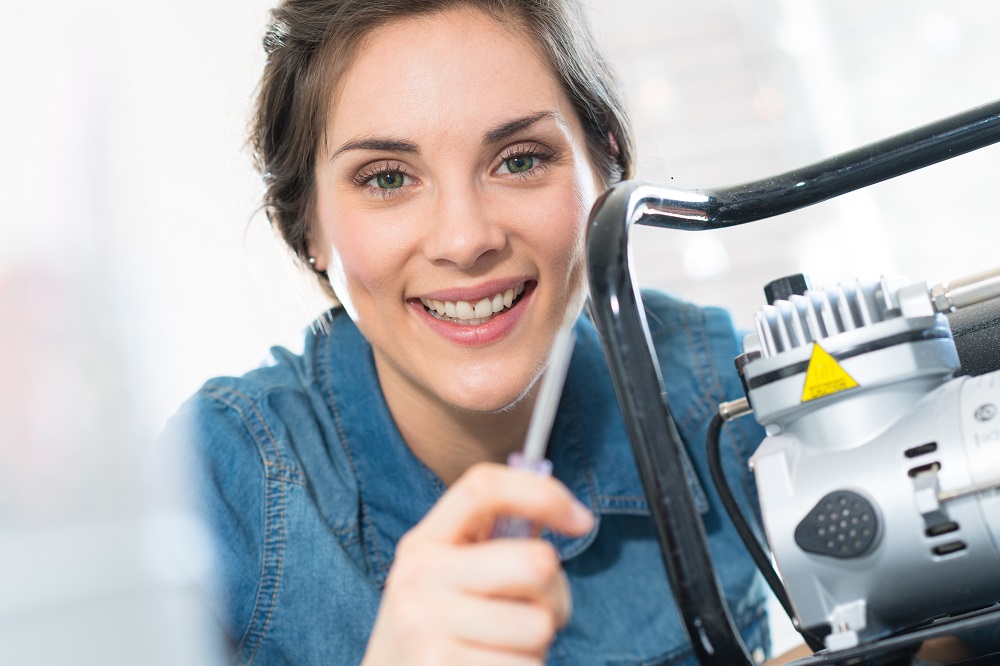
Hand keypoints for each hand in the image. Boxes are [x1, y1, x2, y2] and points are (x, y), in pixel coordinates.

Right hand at [361, 462, 594, 664]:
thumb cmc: (440, 629)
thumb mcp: (451, 576)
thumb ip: (499, 543)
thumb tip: (569, 514)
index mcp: (425, 542)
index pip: (483, 488)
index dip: (543, 493)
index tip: (581, 520)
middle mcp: (419, 577)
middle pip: (535, 563)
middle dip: (555, 594)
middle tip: (534, 612)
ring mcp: (425, 625)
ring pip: (540, 625)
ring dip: (537, 644)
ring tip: (504, 648)